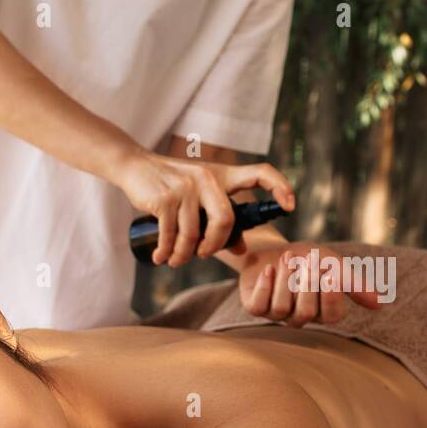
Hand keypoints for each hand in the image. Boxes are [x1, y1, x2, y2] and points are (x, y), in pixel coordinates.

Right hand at [114, 148, 295, 266]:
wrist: (135, 167)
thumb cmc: (171, 184)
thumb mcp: (199, 196)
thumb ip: (218, 217)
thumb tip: (241, 249)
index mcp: (222, 176)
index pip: (259, 173)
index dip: (279, 187)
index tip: (290, 206)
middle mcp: (207, 179)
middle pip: (226, 219)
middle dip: (215, 245)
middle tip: (203, 255)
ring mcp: (185, 188)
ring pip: (193, 234)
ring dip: (182, 255)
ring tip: (174, 260)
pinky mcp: (164, 199)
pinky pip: (170, 235)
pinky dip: (166, 251)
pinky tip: (161, 257)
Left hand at [237, 242, 382, 325]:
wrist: (276, 248)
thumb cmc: (309, 259)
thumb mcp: (334, 265)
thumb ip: (354, 283)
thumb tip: (380, 304)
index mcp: (323, 310)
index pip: (332, 316)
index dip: (332, 296)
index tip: (331, 272)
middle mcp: (300, 317)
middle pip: (306, 313)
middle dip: (308, 284)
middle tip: (309, 258)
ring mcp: (276, 314)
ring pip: (281, 308)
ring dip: (285, 279)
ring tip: (288, 257)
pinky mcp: (256, 307)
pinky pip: (259, 307)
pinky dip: (265, 286)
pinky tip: (270, 269)